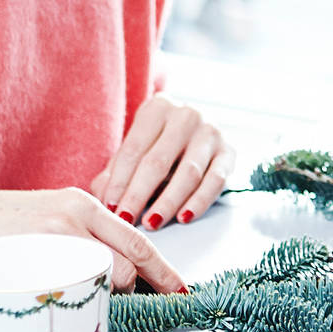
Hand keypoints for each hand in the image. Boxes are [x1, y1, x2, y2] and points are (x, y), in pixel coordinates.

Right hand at [0, 188, 187, 306]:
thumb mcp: (43, 223)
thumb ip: (78, 241)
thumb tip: (111, 279)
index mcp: (83, 205)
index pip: (139, 242)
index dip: (165, 272)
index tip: (183, 293)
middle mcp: (78, 212)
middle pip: (130, 263)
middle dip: (135, 294)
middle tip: (130, 313)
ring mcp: (58, 231)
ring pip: (108, 276)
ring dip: (103, 300)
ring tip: (77, 306)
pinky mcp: (36, 248)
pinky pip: (75, 285)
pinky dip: (76, 302)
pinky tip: (58, 305)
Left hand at [90, 94, 233, 229]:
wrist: (198, 131)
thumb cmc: (159, 144)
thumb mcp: (136, 149)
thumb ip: (116, 172)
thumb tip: (102, 198)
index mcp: (158, 108)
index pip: (133, 149)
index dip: (120, 181)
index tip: (110, 207)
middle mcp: (187, 115)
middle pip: (158, 161)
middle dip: (139, 195)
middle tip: (127, 220)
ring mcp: (211, 132)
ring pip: (188, 173)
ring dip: (168, 202)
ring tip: (151, 223)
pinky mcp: (230, 152)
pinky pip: (215, 182)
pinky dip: (199, 202)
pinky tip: (183, 218)